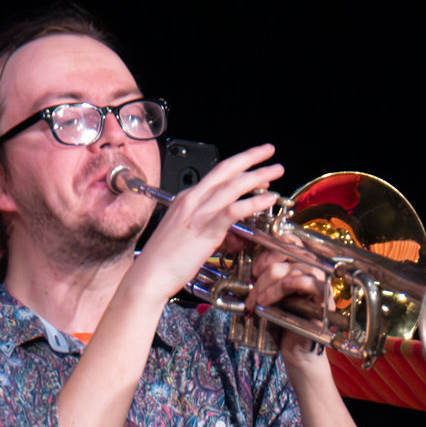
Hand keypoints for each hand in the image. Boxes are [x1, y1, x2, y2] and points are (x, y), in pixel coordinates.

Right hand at [125, 144, 285, 304]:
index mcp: (186, 199)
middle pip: (225, 171)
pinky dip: (252, 202)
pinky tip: (267, 199)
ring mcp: (198, 213)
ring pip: (232, 186)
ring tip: (276, 170)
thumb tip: (226, 225)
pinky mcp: (205, 230)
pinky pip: (233, 210)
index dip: (238, 166)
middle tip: (269, 151)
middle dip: (250, 158)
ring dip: (257, 176)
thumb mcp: (185, 231)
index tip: (255, 164)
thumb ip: (205, 222)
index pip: (216, 175)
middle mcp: (191, 201)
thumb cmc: (164, 259)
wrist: (149, 275)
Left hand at [246, 256, 334, 376]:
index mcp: (303, 264)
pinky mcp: (324, 298)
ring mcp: (321, 283)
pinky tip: (267, 301)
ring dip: (267, 284)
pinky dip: (280, 289)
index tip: (255, 268)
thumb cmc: (281, 320)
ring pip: (291, 269)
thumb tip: (249, 263)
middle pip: (288, 254)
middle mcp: (315, 270)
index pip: (291, 242)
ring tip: (256, 300)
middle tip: (251, 290)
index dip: (270, 250)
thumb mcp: (269, 291)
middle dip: (263, 272)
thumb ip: (266, 274)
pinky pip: (305, 281)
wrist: (294, 348)